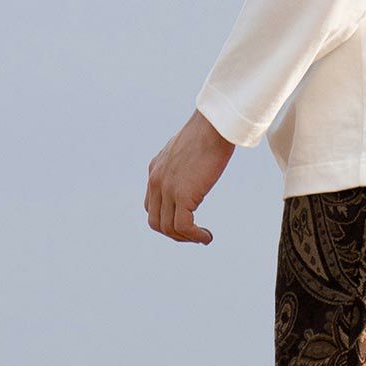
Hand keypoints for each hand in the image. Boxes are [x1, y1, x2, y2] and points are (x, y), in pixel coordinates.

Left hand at [145, 110, 233, 243]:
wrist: (214, 127)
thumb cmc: (208, 133)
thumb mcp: (187, 148)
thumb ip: (183, 161)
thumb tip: (195, 170)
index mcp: (156, 170)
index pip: (152, 205)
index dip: (167, 219)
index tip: (187, 223)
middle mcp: (156, 181)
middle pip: (155, 221)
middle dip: (174, 233)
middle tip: (194, 235)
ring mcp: (167, 189)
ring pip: (168, 227)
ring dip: (186, 238)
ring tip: (203, 238)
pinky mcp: (182, 194)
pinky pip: (183, 226)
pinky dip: (195, 236)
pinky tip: (207, 236)